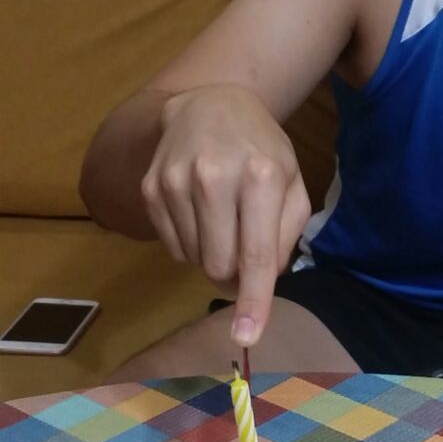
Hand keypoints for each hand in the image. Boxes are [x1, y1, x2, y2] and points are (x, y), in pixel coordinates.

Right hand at [141, 85, 309, 343]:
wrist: (209, 104)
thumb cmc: (261, 149)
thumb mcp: (292, 181)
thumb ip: (287, 234)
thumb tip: (265, 281)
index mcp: (261, 177)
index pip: (256, 254)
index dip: (253, 301)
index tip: (246, 337)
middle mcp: (214, 179)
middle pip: (219, 266)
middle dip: (234, 273)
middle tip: (244, 249)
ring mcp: (175, 183)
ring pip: (193, 260)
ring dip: (211, 256)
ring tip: (222, 219)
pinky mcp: (151, 188)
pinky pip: (171, 247)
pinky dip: (189, 244)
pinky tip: (199, 213)